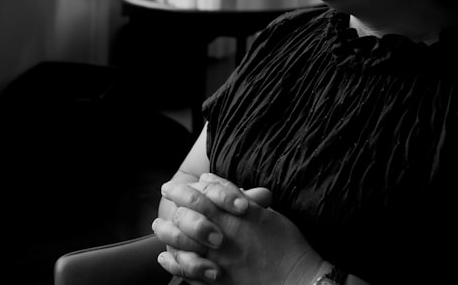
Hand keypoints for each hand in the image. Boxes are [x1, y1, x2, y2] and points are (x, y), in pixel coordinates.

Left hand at [154, 173, 322, 284]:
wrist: (297, 276)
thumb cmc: (286, 243)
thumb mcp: (264, 214)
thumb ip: (240, 198)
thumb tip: (215, 182)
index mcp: (234, 218)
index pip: (200, 198)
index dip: (182, 191)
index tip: (172, 186)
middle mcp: (223, 238)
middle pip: (186, 219)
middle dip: (171, 208)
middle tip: (164, 201)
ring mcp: (218, 261)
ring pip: (183, 245)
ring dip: (168, 235)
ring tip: (160, 227)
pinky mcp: (219, 281)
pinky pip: (189, 273)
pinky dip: (174, 264)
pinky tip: (166, 259)